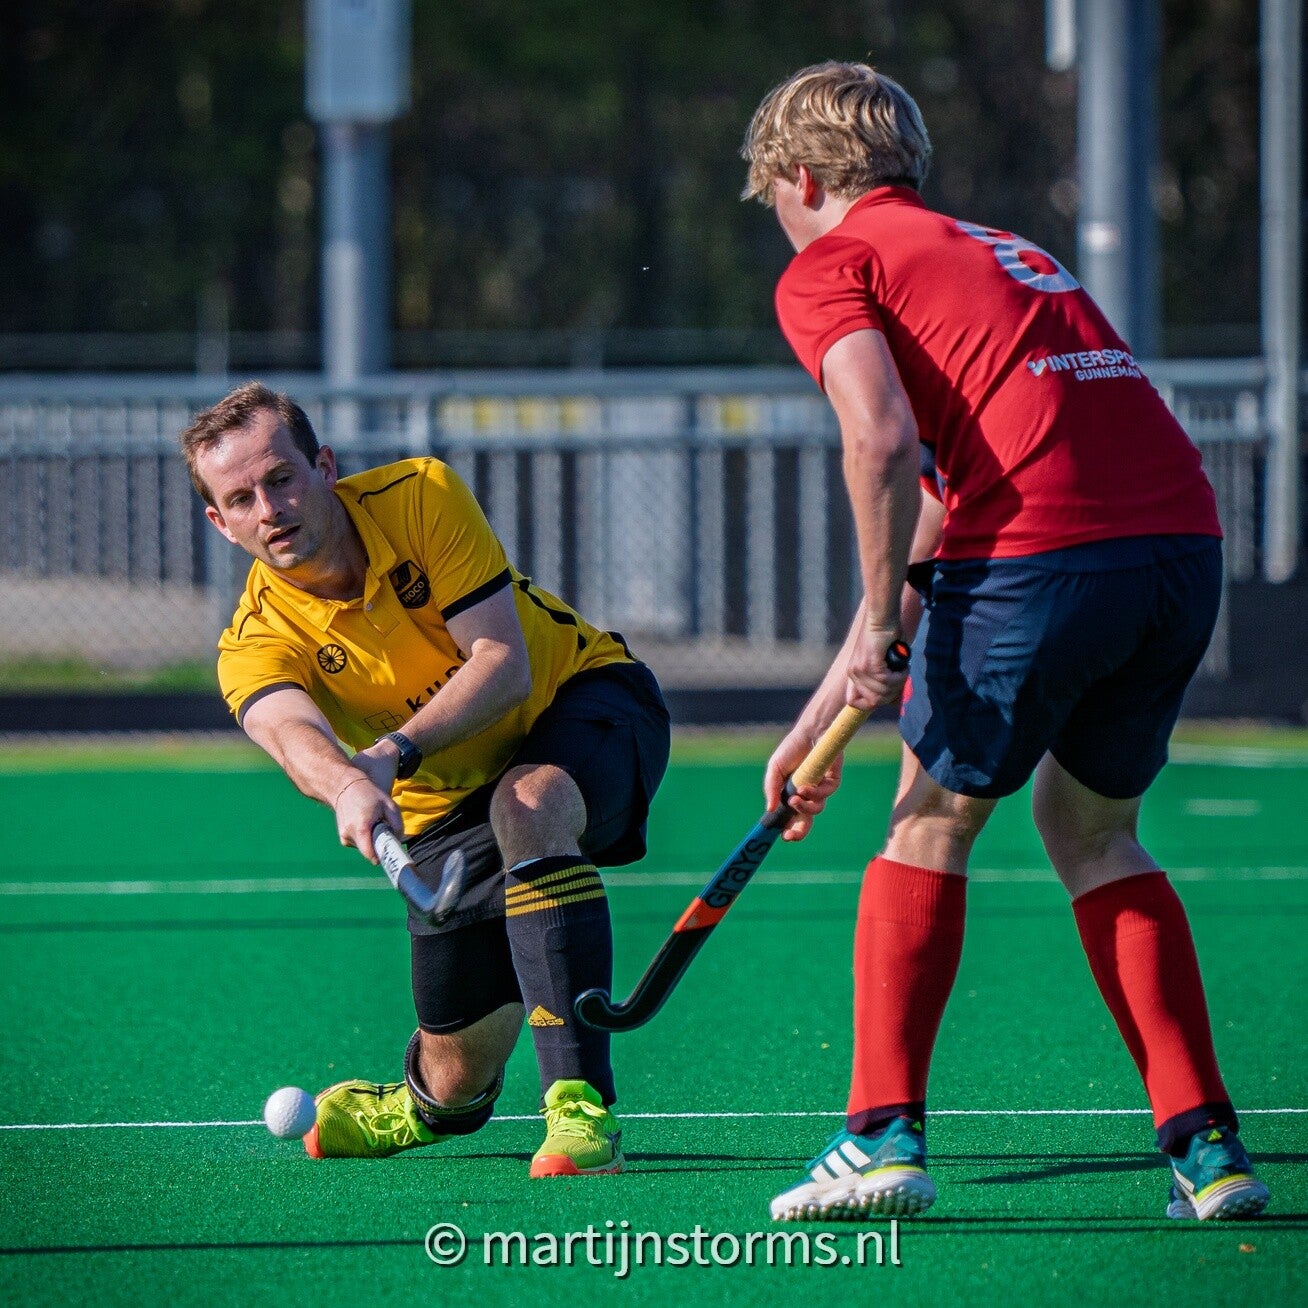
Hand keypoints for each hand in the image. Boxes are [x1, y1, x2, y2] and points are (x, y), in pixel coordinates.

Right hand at [332, 746, 403, 862]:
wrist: (346, 787)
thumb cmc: (370, 795)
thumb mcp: (390, 805)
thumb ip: (397, 824)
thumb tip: (398, 840)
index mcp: (362, 827)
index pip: (370, 853)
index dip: (382, 856)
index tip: (390, 855)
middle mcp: (350, 833)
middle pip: (369, 851)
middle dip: (379, 845)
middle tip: (385, 832)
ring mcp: (344, 836)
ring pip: (364, 848)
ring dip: (372, 840)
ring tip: (372, 823)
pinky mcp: (343, 837)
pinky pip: (359, 844)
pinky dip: (365, 838)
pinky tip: (365, 825)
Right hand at [764, 727, 844, 842]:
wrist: (810, 731)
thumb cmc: (792, 748)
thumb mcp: (775, 769)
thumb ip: (771, 789)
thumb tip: (770, 810)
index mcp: (792, 794)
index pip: (791, 818)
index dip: (788, 829)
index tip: (782, 836)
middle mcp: (807, 795)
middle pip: (806, 821)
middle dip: (799, 832)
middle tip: (789, 835)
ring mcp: (820, 789)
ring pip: (815, 809)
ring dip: (804, 808)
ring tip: (794, 798)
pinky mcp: (832, 781)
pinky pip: (825, 794)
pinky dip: (814, 793)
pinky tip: (804, 787)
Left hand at [845, 623, 908, 710]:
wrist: (882, 617)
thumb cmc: (887, 637)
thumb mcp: (883, 664)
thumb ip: (884, 681)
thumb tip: (895, 701)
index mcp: (853, 674)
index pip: (853, 701)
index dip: (872, 702)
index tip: (889, 693)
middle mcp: (853, 673)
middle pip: (874, 701)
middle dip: (892, 694)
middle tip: (901, 679)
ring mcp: (859, 669)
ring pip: (882, 692)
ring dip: (898, 684)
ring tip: (902, 670)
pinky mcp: (869, 664)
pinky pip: (886, 681)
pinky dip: (899, 676)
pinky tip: (903, 666)